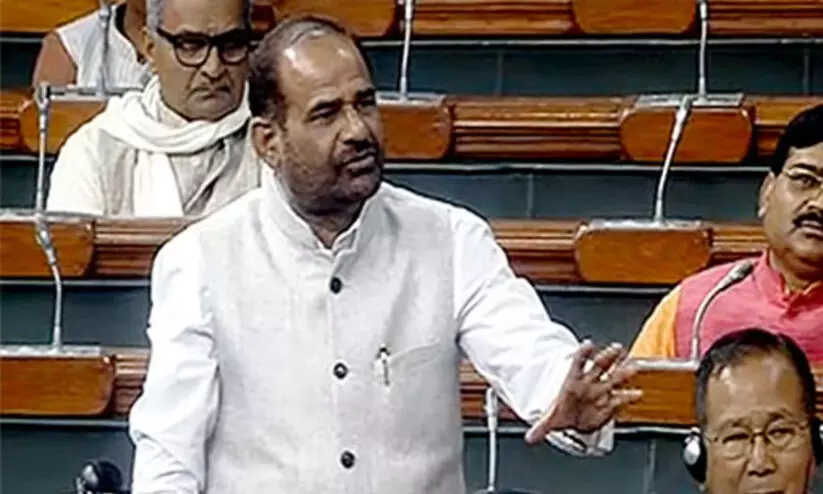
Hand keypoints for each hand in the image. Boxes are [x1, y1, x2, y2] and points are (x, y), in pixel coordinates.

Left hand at [524, 340, 641, 443]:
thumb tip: (530, 437)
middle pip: (600, 365)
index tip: (588, 344)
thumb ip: (541, 427)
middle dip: (609, 357)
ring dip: (623, 373)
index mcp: (573, 380)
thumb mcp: (550, 419)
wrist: (572, 418)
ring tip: (632, 367)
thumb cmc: (562, 412)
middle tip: (617, 348)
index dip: (584, 353)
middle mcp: (589, 382)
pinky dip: (628, 396)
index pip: (578, 362)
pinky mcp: (610, 402)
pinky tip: (636, 393)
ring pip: (614, 378)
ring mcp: (601, 390)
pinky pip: (620, 398)